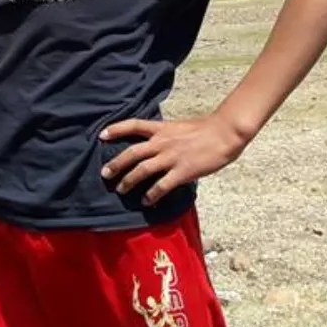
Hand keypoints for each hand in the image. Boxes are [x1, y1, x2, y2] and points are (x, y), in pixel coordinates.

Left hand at [99, 113, 248, 204]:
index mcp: (161, 128)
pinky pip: (162, 186)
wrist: (224, 134)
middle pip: (132, 153)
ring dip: (128, 181)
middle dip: (116, 164)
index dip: (116, 129)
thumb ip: (166, 134)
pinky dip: (152, 195)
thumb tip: (157, 144)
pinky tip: (147, 201)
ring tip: (121, 190)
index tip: (101, 135)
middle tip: (105, 174)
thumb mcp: (180, 127)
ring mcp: (171, 157)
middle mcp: (162, 142)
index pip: (133, 125)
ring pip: (142, 170)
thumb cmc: (206, 129)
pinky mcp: (182, 172)